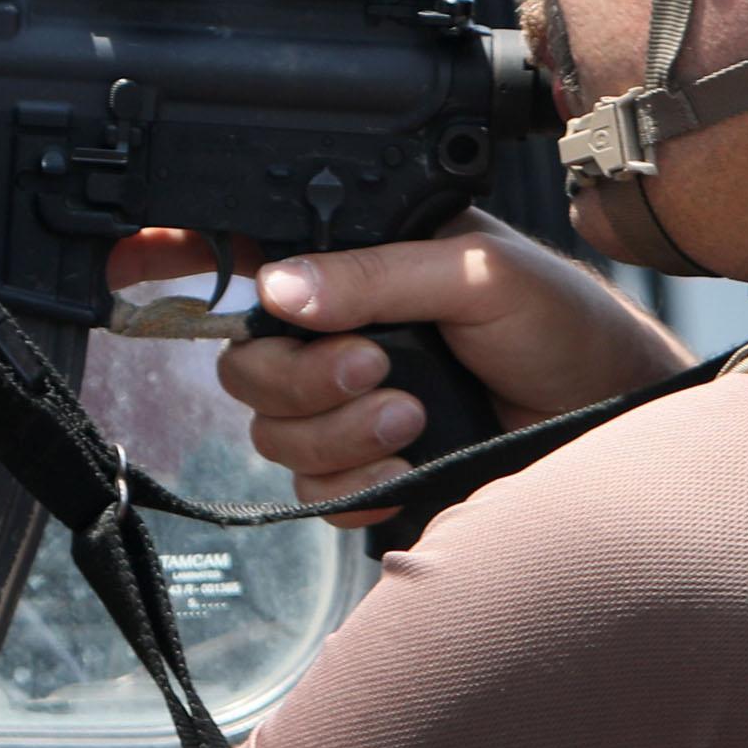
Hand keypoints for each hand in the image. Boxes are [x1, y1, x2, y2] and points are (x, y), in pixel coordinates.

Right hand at [109, 213, 687, 514]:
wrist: (616, 423)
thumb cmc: (565, 325)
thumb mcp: (474, 272)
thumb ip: (374, 275)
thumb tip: (277, 288)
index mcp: (355, 265)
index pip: (247, 256)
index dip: (178, 258)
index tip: (132, 262)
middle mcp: (340, 335)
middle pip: (243, 366)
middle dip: (299, 377)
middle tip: (376, 368)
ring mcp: (351, 411)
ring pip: (271, 434)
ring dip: (337, 431)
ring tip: (414, 415)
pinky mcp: (371, 476)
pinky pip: (312, 491)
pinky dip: (355, 481)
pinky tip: (409, 462)